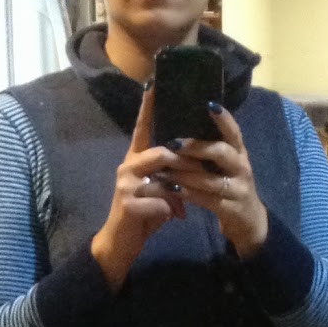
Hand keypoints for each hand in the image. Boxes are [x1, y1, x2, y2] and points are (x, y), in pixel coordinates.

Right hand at [91, 85, 185, 290]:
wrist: (121, 243)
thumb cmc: (143, 216)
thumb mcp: (160, 191)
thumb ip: (171, 175)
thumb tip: (194, 166)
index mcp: (135, 159)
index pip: (142, 127)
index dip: (149, 106)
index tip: (155, 83)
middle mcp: (128, 166)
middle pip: (162, 152)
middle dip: (185, 160)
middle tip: (206, 167)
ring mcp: (126, 184)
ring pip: (163, 176)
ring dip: (181, 188)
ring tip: (190, 197)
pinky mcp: (128, 204)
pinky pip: (160, 201)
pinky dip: (171, 210)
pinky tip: (173, 218)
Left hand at [172, 106, 268, 258]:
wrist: (249, 222)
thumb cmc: (230, 186)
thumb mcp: (226, 165)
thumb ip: (211, 149)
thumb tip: (184, 125)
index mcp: (239, 153)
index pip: (234, 131)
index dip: (224, 118)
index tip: (209, 104)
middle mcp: (241, 168)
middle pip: (222, 152)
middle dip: (197, 147)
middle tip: (173, 143)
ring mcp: (238, 189)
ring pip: (210, 179)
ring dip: (184, 174)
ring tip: (163, 170)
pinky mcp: (231, 209)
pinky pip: (207, 200)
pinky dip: (188, 194)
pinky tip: (172, 190)